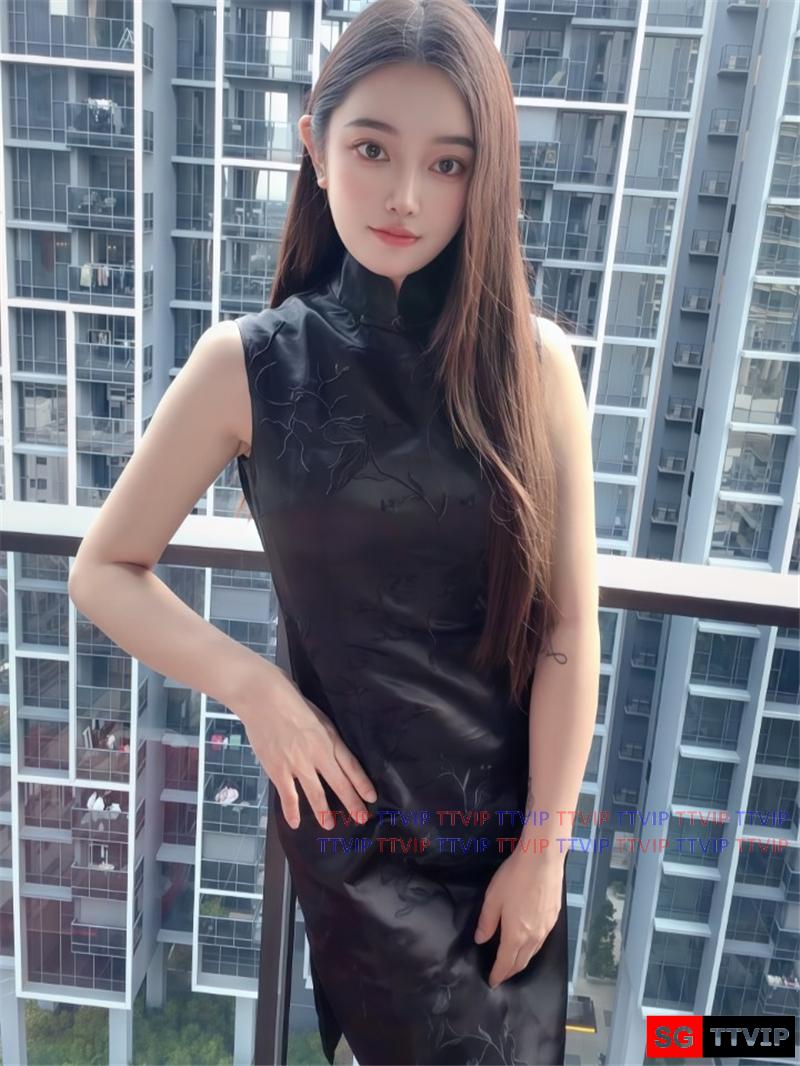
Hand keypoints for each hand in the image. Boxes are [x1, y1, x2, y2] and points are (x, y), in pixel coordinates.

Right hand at [238, 671, 376, 830]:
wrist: (263, 697)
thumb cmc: (290, 700)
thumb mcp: (318, 716)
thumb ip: (324, 735)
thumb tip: (330, 751)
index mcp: (329, 738)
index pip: (352, 765)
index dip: (362, 783)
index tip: (371, 797)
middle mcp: (318, 753)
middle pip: (340, 783)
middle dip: (352, 803)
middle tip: (361, 818)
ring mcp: (298, 763)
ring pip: (316, 793)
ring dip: (324, 812)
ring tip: (330, 825)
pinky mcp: (278, 769)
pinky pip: (288, 795)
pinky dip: (291, 811)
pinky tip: (295, 823)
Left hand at [474, 846, 563, 987]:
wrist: (543, 859)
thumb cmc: (514, 877)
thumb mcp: (493, 898)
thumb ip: (486, 922)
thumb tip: (480, 940)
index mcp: (516, 935)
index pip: (505, 963)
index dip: (497, 974)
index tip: (491, 982)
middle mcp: (534, 937)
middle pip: (521, 962)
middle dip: (510, 972)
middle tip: (501, 975)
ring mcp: (546, 929)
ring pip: (533, 954)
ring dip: (521, 962)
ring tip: (512, 963)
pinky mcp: (554, 919)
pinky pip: (541, 942)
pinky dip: (532, 949)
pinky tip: (528, 943)